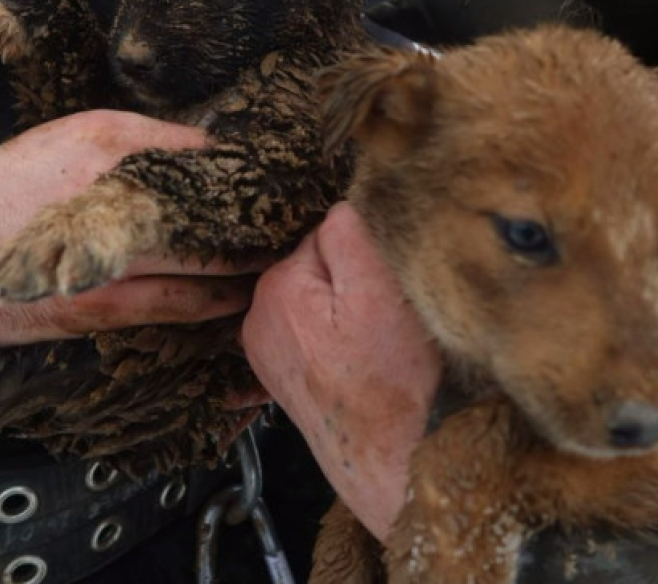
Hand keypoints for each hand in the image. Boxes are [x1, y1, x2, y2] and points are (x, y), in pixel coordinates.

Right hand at [0, 109, 264, 345]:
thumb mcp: (65, 140)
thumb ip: (133, 146)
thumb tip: (200, 157)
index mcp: (107, 140)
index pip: (205, 153)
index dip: (249, 171)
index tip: (283, 181)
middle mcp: (114, 191)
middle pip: (217, 208)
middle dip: (260, 220)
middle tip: (296, 226)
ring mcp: (107, 253)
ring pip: (205, 262)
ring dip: (247, 265)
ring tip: (280, 262)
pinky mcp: (94, 304)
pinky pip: (175, 306)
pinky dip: (213, 302)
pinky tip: (237, 299)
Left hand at [240, 202, 440, 541]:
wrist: (398, 462)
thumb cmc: (394, 386)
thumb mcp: (379, 288)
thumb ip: (350, 229)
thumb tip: (341, 196)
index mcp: (276, 288)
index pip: (326, 231)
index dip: (366, 250)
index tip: (386, 282)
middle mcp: (259, 318)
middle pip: (319, 264)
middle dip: (354, 279)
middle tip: (386, 318)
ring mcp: (269, 351)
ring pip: (320, 299)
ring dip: (348, 310)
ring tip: (375, 345)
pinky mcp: (286, 376)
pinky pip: (317, 332)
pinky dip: (340, 339)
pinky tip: (360, 363)